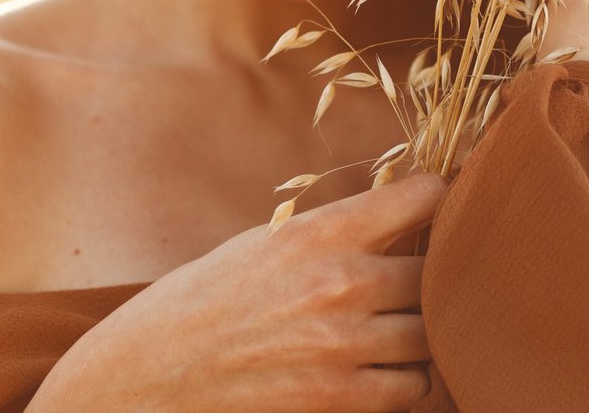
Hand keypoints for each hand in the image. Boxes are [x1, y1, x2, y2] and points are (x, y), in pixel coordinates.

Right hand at [33, 171, 446, 411]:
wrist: (145, 378)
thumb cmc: (197, 304)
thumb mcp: (259, 245)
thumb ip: (326, 234)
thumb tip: (387, 218)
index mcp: (316, 232)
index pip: (420, 197)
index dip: (440, 195)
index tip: (443, 199)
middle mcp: (339, 283)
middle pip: (438, 270)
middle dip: (435, 272)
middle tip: (421, 274)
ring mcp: (344, 346)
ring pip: (433, 333)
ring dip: (425, 330)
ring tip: (402, 325)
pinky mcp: (339, 400)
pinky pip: (412, 387)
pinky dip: (409, 379)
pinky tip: (386, 370)